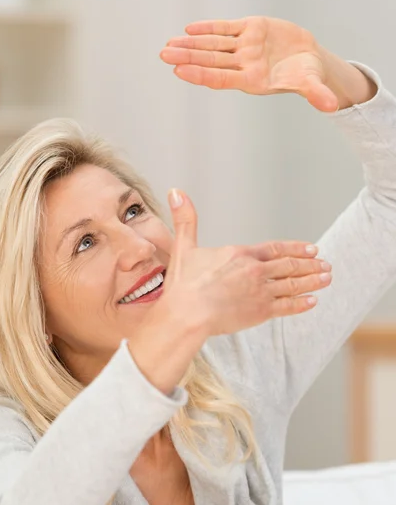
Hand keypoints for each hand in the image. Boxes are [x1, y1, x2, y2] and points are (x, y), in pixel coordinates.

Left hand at [160, 16, 341, 111]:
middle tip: (164, 55)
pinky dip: (208, 28)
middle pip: (209, 60)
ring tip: (169, 44)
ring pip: (212, 44)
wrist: (310, 58)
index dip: (200, 74)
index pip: (219, 77)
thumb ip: (316, 94)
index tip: (180, 71)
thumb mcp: (311, 83)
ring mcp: (244, 46)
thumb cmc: (306, 74)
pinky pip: (225, 28)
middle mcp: (242, 63)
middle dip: (186, 57)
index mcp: (251, 79)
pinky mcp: (249, 29)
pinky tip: (189, 30)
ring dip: (190, 44)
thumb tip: (330, 106)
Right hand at [163, 188, 332, 337]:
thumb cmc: (183, 284)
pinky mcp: (260, 312)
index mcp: (240, 254)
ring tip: (327, 278)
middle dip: (309, 264)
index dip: (294, 248)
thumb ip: (184, 219)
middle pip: (289, 265)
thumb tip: (176, 191)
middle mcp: (255, 271)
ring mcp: (260, 292)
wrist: (187, 313)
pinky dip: (301, 303)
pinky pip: (287, 306)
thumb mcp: (182, 246)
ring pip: (293, 284)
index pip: (275, 248)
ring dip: (312, 281)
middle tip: (325, 264)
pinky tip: (312, 301)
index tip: (311, 248)